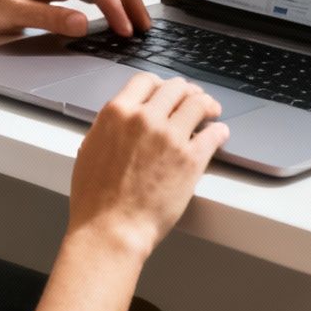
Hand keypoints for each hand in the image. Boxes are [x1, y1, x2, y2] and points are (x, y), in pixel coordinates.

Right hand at [65, 74, 228, 261]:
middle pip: (176, 88)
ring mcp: (170, 137)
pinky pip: (214, 134)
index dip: (160, 84)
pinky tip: (220, 133)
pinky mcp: (191, 159)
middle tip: (194, 99)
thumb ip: (111, 127)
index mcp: (118, 113)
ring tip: (212, 111)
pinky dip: (219, 131)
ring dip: (207, 105)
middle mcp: (146, 118)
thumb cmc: (95, 199)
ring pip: (198, 103)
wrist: (111, 229)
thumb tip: (123, 120)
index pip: (146, 80)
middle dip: (187, 92)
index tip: (167, 92)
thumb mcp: (90, 149)